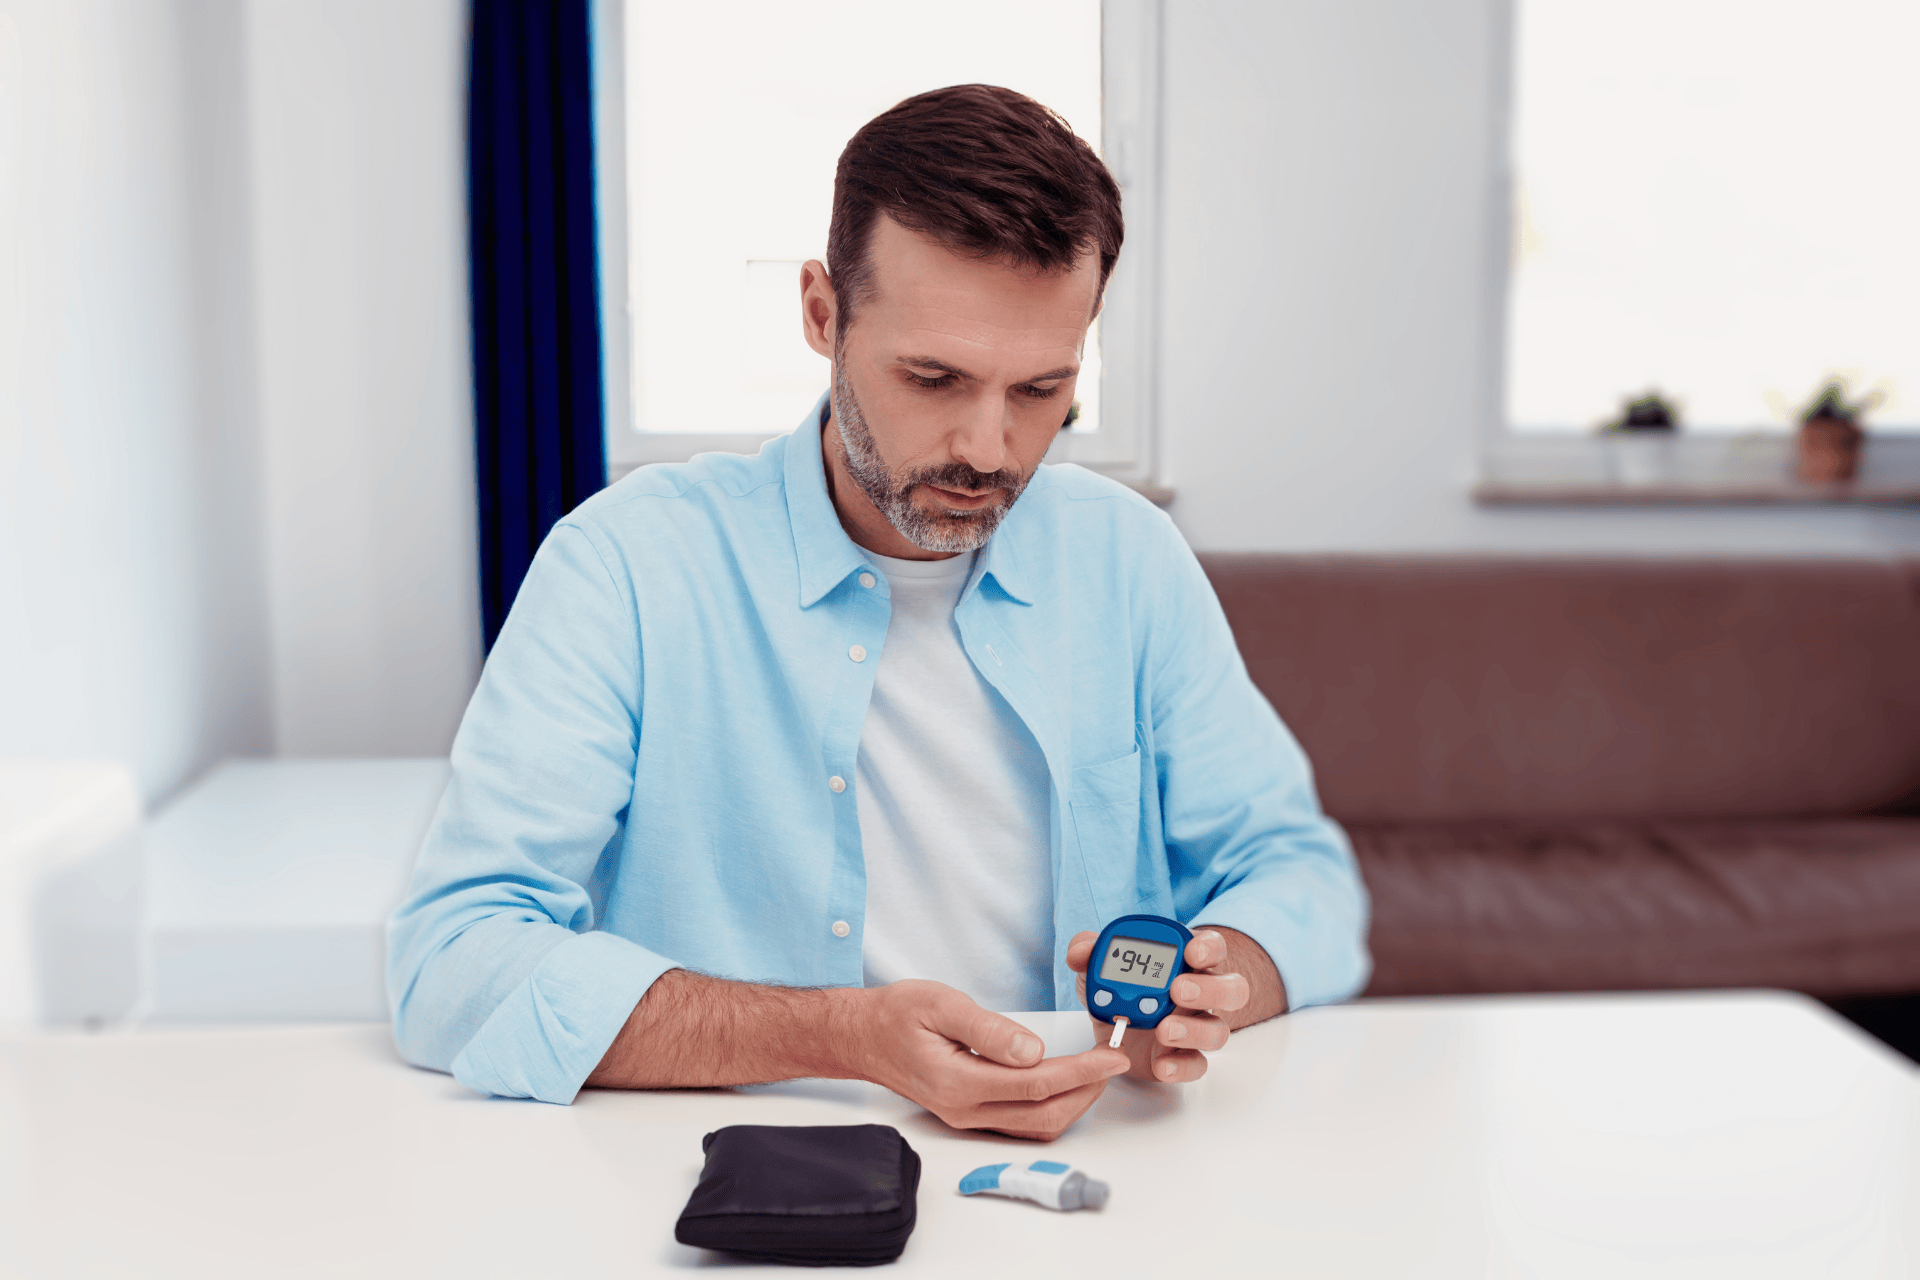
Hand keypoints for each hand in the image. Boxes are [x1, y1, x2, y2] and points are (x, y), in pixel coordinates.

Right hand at [856, 980, 1129, 1139]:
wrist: (861, 1036)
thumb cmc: (896, 1014)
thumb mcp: (941, 1004)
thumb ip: (988, 1029)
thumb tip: (1033, 1048)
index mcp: (960, 1082)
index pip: (1037, 1083)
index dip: (1081, 1071)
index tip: (1111, 1057)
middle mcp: (965, 1109)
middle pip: (1043, 1114)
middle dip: (1086, 1091)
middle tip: (1111, 1063)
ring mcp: (965, 1117)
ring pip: (1035, 1126)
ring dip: (1072, 1103)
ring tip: (1095, 1072)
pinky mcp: (967, 1114)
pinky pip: (1020, 1123)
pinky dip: (1050, 1108)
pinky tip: (1063, 1084)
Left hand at [1066, 928, 1257, 1082]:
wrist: (1114, 1029)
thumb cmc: (1118, 989)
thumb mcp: (1098, 967)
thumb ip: (1088, 952)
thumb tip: (1079, 952)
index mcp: (1186, 962)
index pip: (1213, 948)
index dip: (1208, 948)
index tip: (1191, 952)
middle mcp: (1201, 994)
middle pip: (1231, 989)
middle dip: (1210, 989)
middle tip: (1179, 991)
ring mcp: (1196, 1027)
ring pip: (1219, 1030)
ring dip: (1195, 1030)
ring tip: (1165, 1030)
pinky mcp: (1184, 1058)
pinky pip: (1197, 1065)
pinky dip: (1182, 1067)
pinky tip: (1162, 1065)